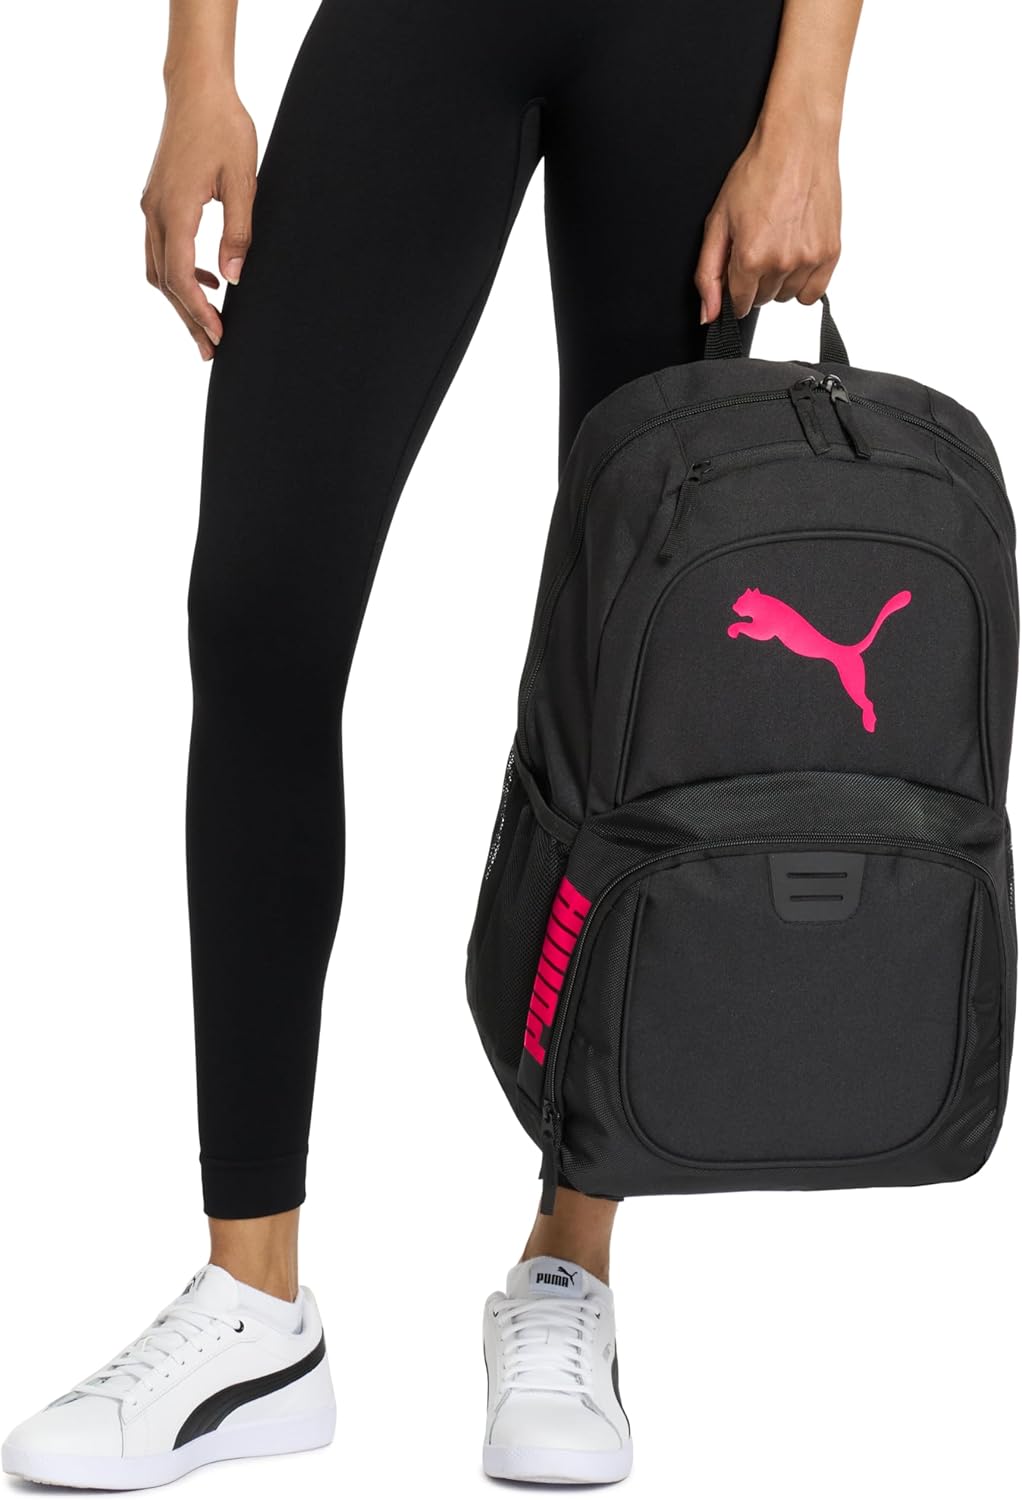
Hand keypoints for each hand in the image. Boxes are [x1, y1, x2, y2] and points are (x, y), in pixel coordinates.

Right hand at [141, 87, 256, 359]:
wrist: (197, 89)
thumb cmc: (224, 127)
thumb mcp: (243, 181)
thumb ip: (238, 232)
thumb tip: (234, 279)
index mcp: (175, 210)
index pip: (181, 276)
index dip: (199, 312)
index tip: (219, 336)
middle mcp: (155, 212)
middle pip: (165, 282)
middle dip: (189, 319)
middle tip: (211, 351)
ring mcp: (151, 207)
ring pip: (159, 269)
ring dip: (181, 301)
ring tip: (208, 327)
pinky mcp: (157, 201)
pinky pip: (162, 249)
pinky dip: (181, 273)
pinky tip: (211, 281)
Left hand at [695, 119, 840, 324]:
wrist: (797, 142)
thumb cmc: (757, 172)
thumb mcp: (718, 221)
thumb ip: (708, 274)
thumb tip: (709, 315)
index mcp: (750, 257)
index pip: (739, 303)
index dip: (735, 288)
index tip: (738, 269)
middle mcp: (781, 263)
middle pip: (763, 299)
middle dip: (756, 280)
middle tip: (759, 244)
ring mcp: (809, 259)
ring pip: (787, 296)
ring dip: (780, 280)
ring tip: (779, 243)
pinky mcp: (831, 252)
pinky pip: (814, 292)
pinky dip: (804, 281)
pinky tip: (797, 254)